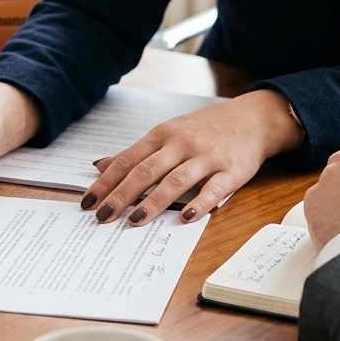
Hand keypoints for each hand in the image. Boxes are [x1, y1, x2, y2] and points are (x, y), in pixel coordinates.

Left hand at [82, 90, 304, 226]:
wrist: (252, 119)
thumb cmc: (205, 129)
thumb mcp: (168, 133)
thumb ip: (137, 153)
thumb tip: (100, 166)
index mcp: (163, 134)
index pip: (128, 160)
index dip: (106, 182)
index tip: (87, 202)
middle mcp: (182, 143)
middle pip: (147, 171)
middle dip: (122, 195)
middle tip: (103, 217)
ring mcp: (207, 156)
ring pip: (176, 180)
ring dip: (154, 202)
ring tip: (135, 221)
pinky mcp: (232, 170)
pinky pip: (214, 189)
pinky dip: (200, 203)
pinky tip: (186, 218)